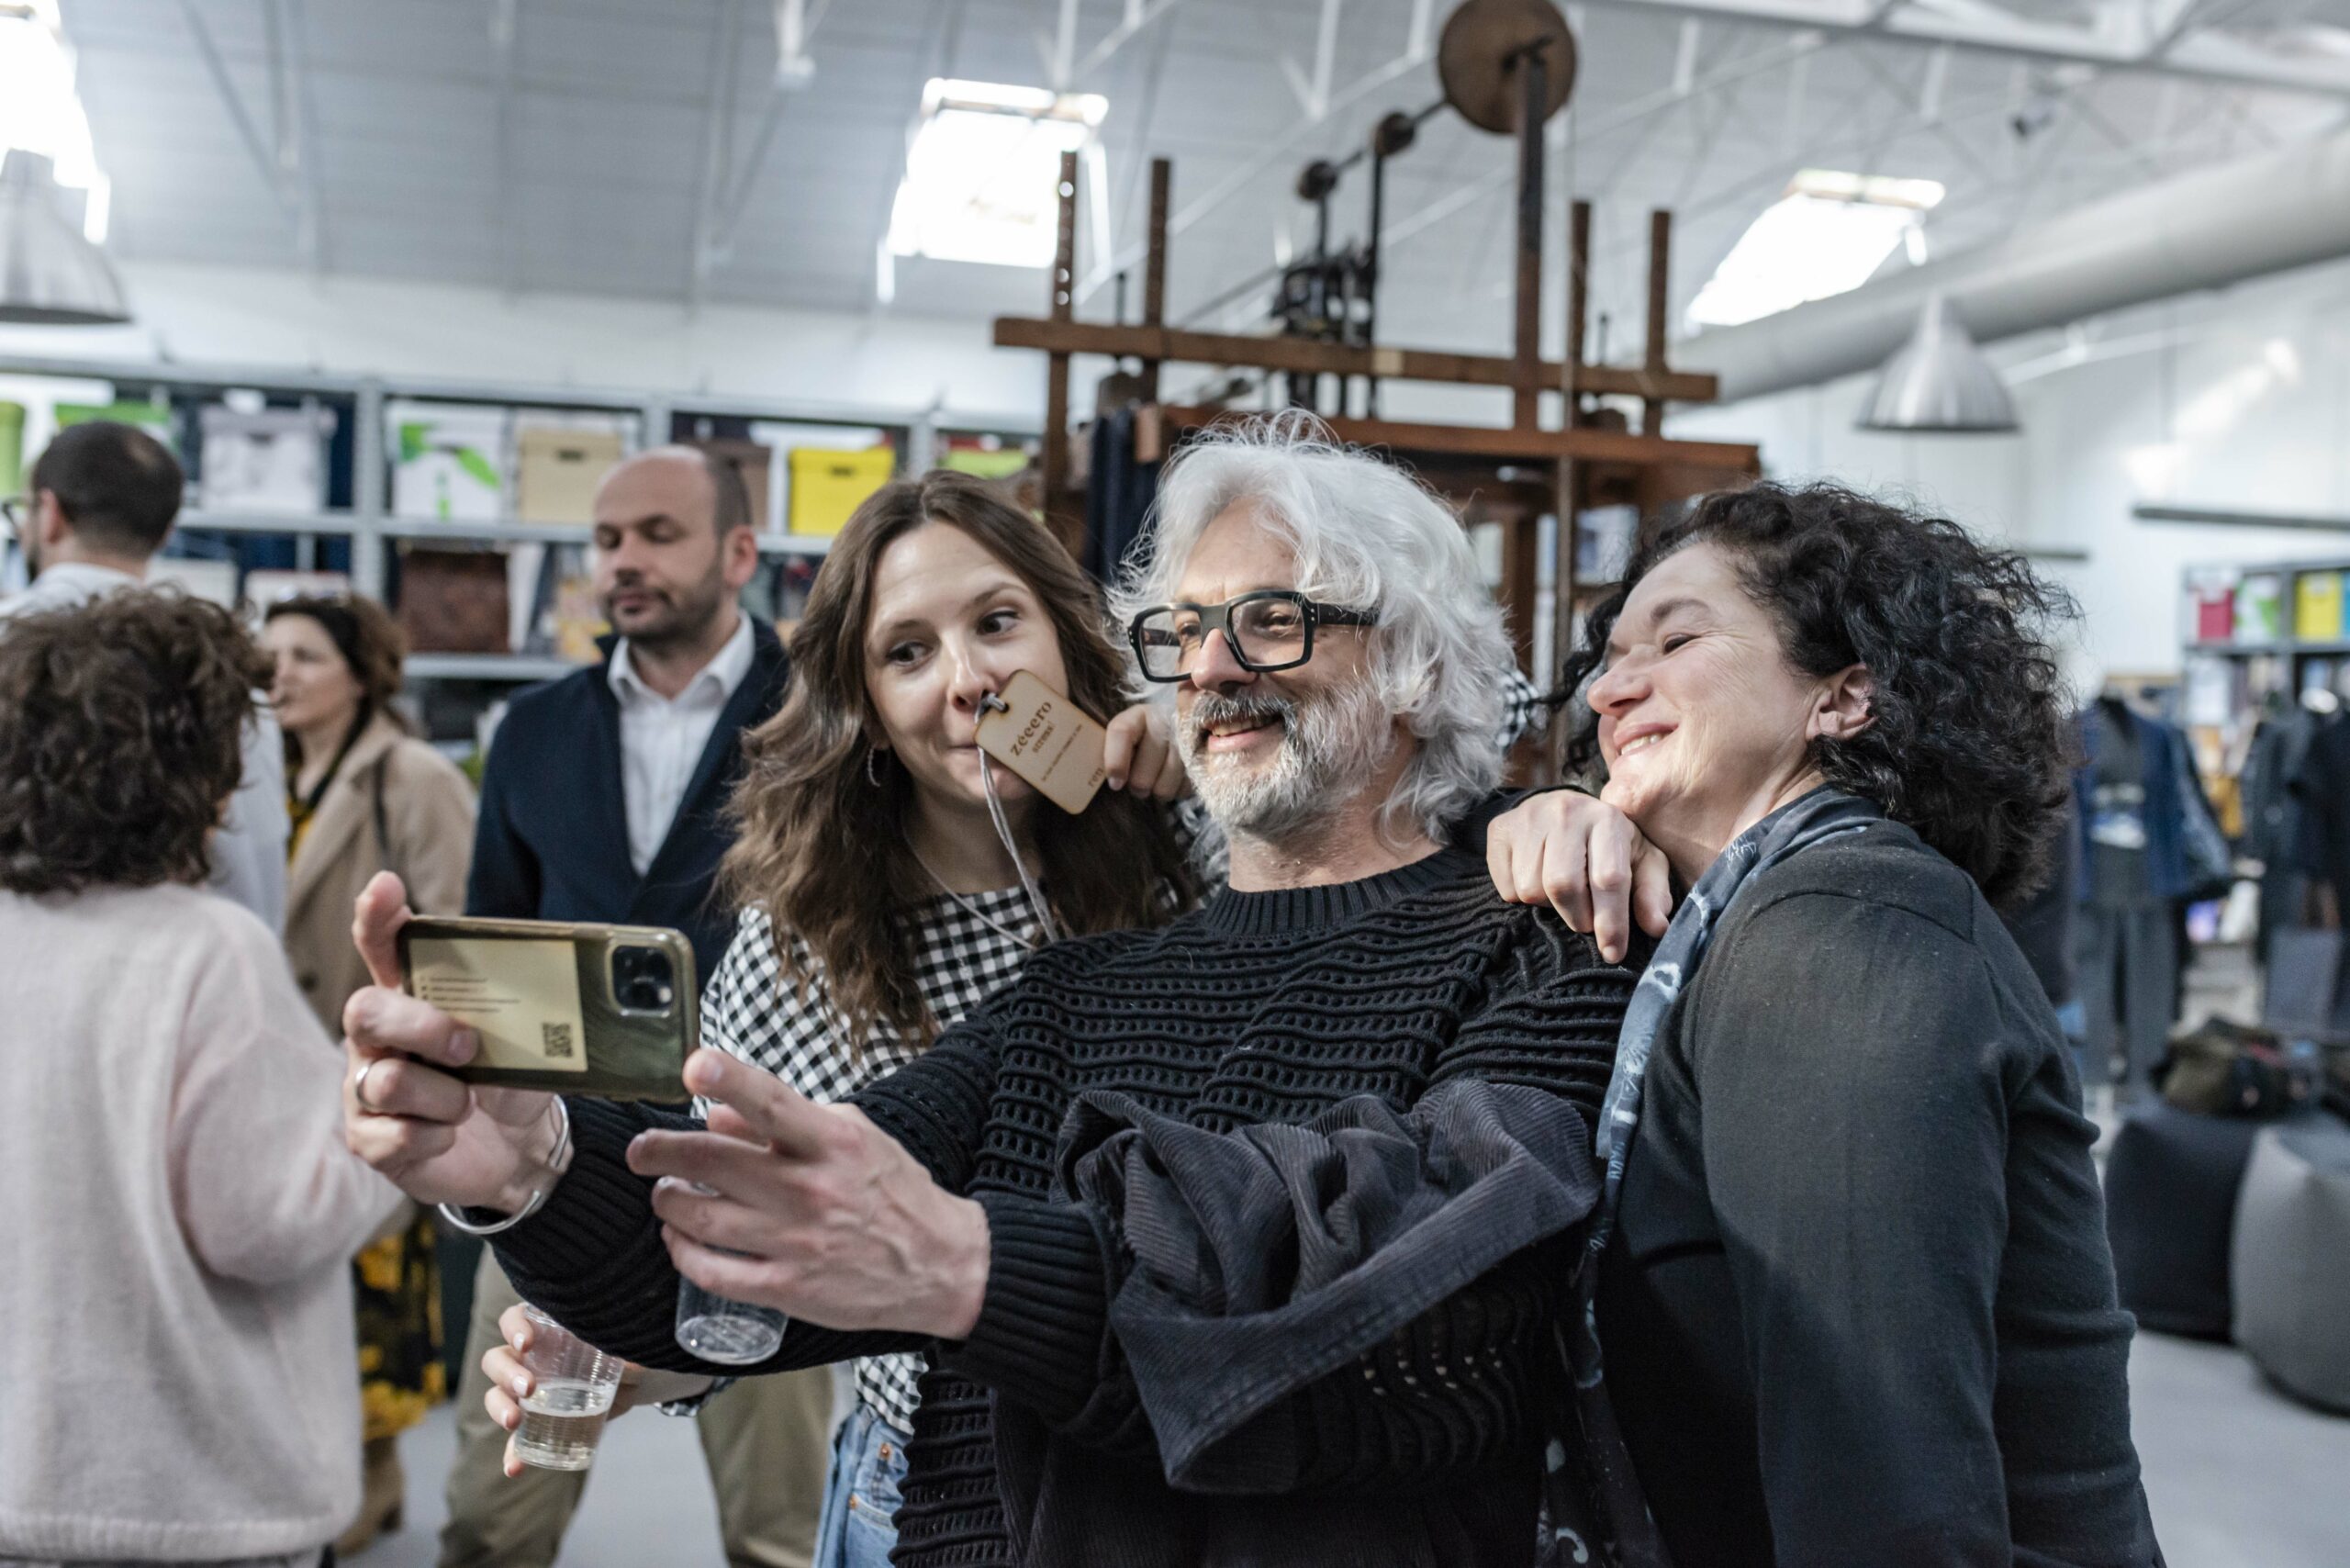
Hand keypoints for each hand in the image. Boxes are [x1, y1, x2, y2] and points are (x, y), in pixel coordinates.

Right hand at [340, 871, 563, 1211]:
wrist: (518, 1151)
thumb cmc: (511, 1082)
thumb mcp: (522, 1041)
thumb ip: (516, 1012)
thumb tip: (548, 984)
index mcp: (412, 998)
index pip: (383, 947)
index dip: (377, 917)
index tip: (386, 886)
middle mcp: (377, 1038)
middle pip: (365, 1011)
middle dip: (419, 1026)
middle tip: (467, 1046)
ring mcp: (364, 1087)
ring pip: (387, 1081)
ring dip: (446, 1099)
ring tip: (469, 1106)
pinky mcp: (367, 1139)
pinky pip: (394, 1136)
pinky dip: (436, 1138)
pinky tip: (449, 1136)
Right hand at [480, 1303, 712, 1477]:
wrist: (634, 1380)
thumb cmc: (622, 1350)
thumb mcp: (624, 1346)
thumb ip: (625, 1351)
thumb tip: (628, 1366)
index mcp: (544, 1329)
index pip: (514, 1319)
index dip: (514, 1327)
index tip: (528, 1342)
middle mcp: (527, 1358)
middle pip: (497, 1360)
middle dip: (507, 1374)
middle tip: (529, 1389)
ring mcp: (526, 1391)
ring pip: (497, 1396)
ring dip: (500, 1409)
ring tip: (514, 1422)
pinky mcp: (536, 1422)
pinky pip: (516, 1439)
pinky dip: (513, 1453)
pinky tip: (514, 1467)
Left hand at [629, 1048, 991, 1339]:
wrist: (939, 1265)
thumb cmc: (894, 1192)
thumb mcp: (855, 1136)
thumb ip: (787, 1123)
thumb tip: (719, 1116)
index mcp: (832, 1143)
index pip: (773, 1103)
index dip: (731, 1080)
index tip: (694, 1065)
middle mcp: (811, 1190)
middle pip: (713, 1165)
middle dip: (660, 1152)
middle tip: (640, 1151)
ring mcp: (796, 1243)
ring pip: (701, 1219)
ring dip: (669, 1203)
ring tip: (664, 1194)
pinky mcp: (788, 1289)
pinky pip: (714, 1271)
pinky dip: (684, 1253)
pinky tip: (679, 1241)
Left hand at [1103, 703, 1188, 799]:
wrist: (1183, 732)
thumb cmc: (1145, 741)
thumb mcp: (1126, 739)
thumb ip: (1114, 750)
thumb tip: (1110, 780)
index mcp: (1138, 715)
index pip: (1122, 732)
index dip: (1116, 761)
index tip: (1115, 784)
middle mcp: (1165, 721)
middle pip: (1143, 772)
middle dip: (1138, 785)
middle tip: (1138, 784)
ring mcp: (1187, 740)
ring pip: (1164, 784)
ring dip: (1157, 790)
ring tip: (1156, 782)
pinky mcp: (1204, 757)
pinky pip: (1184, 788)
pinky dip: (1177, 790)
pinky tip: (1174, 779)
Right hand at [1485, 790, 1674, 963]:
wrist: (1560, 807)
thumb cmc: (1607, 844)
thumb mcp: (1640, 861)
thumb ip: (1652, 893)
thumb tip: (1657, 927)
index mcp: (1607, 819)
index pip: (1607, 878)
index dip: (1611, 921)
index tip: (1612, 952)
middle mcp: (1566, 812)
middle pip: (1562, 885)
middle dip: (1577, 917)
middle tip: (1585, 920)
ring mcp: (1528, 818)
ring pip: (1530, 889)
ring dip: (1548, 906)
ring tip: (1560, 894)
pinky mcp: (1500, 829)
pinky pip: (1506, 887)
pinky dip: (1521, 897)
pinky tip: (1537, 881)